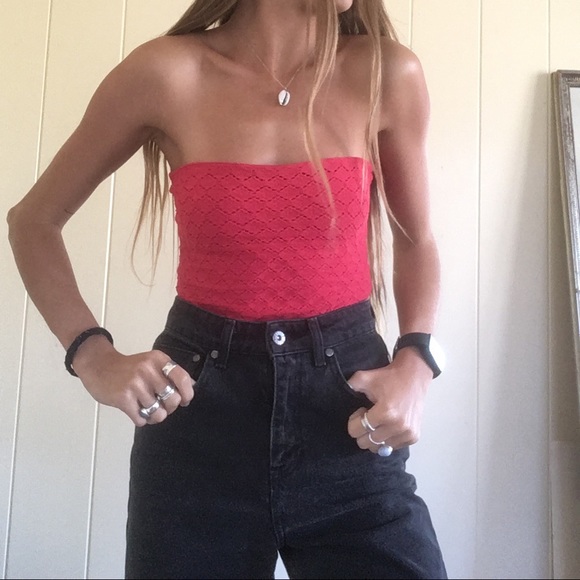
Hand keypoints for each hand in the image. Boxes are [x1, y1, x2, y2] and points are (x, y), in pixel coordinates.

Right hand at [71, 335, 194, 425]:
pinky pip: (141, 419)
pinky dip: (141, 419)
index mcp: (158, 359)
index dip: (187, 394)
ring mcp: (135, 384)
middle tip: (160, 405)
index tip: (184, 400)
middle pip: (173, 399)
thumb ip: (169, 373)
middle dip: (169, 408)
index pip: (183, 378)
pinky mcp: (123, 398)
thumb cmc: (127, 368)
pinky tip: (135, 411)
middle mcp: (148, 370)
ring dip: (154, 416)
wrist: (98, 365)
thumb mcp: (150, 362)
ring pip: (158, 413)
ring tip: (146, 410)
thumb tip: (191, 387)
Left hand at [346, 348, 432, 453]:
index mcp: (385, 412)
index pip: (356, 431)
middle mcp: (397, 426)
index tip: (361, 410)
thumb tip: (339, 393)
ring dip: (375, 436)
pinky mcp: (414, 436)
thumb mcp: (364, 377)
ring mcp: (407, 433)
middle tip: (369, 416)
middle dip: (363, 430)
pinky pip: (392, 447)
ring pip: (379, 448)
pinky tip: (389, 424)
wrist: (414, 375)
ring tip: (380, 420)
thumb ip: (350, 386)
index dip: (354, 421)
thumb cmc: (388, 377)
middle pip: (366, 443)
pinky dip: (387, 439)